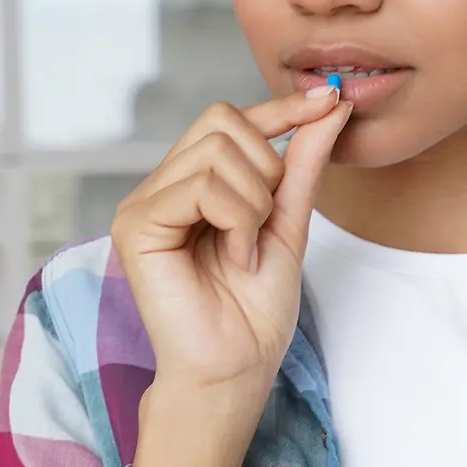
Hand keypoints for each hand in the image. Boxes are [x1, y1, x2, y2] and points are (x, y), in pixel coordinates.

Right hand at [111, 90, 351, 399]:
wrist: (236, 367)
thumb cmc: (255, 311)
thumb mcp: (290, 222)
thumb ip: (303, 163)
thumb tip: (331, 105)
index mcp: (194, 183)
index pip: (230, 118)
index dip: (280, 107)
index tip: (329, 99)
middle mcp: (162, 185)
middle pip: (223, 121)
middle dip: (267, 170)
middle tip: (263, 226)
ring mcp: (143, 203)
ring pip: (218, 152)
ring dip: (253, 205)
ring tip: (244, 251)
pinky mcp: (135, 225)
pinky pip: (201, 186)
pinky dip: (235, 220)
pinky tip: (232, 256)